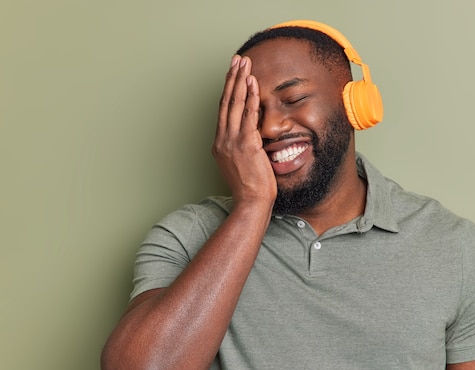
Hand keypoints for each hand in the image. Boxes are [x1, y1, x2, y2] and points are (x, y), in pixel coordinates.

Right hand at [213, 55, 276, 208]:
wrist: (252, 202)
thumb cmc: (251, 187)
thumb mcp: (242, 163)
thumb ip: (243, 147)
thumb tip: (252, 136)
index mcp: (219, 145)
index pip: (223, 111)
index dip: (228, 90)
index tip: (233, 74)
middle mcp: (222, 140)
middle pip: (225, 102)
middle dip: (231, 78)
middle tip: (237, 60)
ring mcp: (232, 141)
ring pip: (234, 104)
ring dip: (240, 81)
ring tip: (244, 64)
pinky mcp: (245, 144)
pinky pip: (247, 114)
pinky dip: (249, 96)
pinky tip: (252, 82)